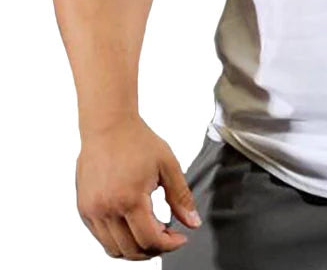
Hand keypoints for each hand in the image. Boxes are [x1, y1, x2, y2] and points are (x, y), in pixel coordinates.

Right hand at [76, 115, 200, 259]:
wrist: (108, 126)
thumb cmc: (137, 141)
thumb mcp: (168, 165)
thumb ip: (181, 197)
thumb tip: (193, 222)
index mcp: (130, 199)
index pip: (149, 240)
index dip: (169, 245)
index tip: (180, 238)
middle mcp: (107, 209)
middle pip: (131, 250)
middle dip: (154, 249)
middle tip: (168, 236)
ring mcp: (92, 211)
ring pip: (113, 249)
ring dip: (135, 248)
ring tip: (152, 231)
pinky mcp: (84, 209)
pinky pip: (101, 237)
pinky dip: (118, 239)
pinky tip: (133, 224)